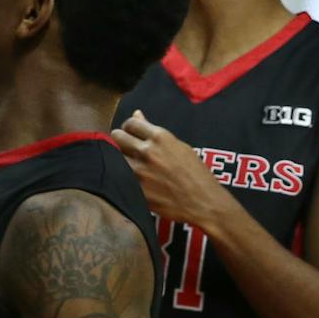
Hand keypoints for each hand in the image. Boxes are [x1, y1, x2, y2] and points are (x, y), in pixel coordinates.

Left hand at [111, 110, 232, 227]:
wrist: (204, 203)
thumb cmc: (196, 173)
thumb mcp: (179, 147)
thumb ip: (154, 132)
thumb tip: (136, 114)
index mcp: (160, 137)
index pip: (130, 122)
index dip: (129, 128)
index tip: (132, 134)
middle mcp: (147, 151)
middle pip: (116, 136)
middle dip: (120, 140)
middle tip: (127, 148)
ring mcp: (140, 171)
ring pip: (114, 156)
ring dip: (119, 158)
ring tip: (130, 164)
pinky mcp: (136, 189)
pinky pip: (119, 176)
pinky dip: (122, 176)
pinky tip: (132, 178)